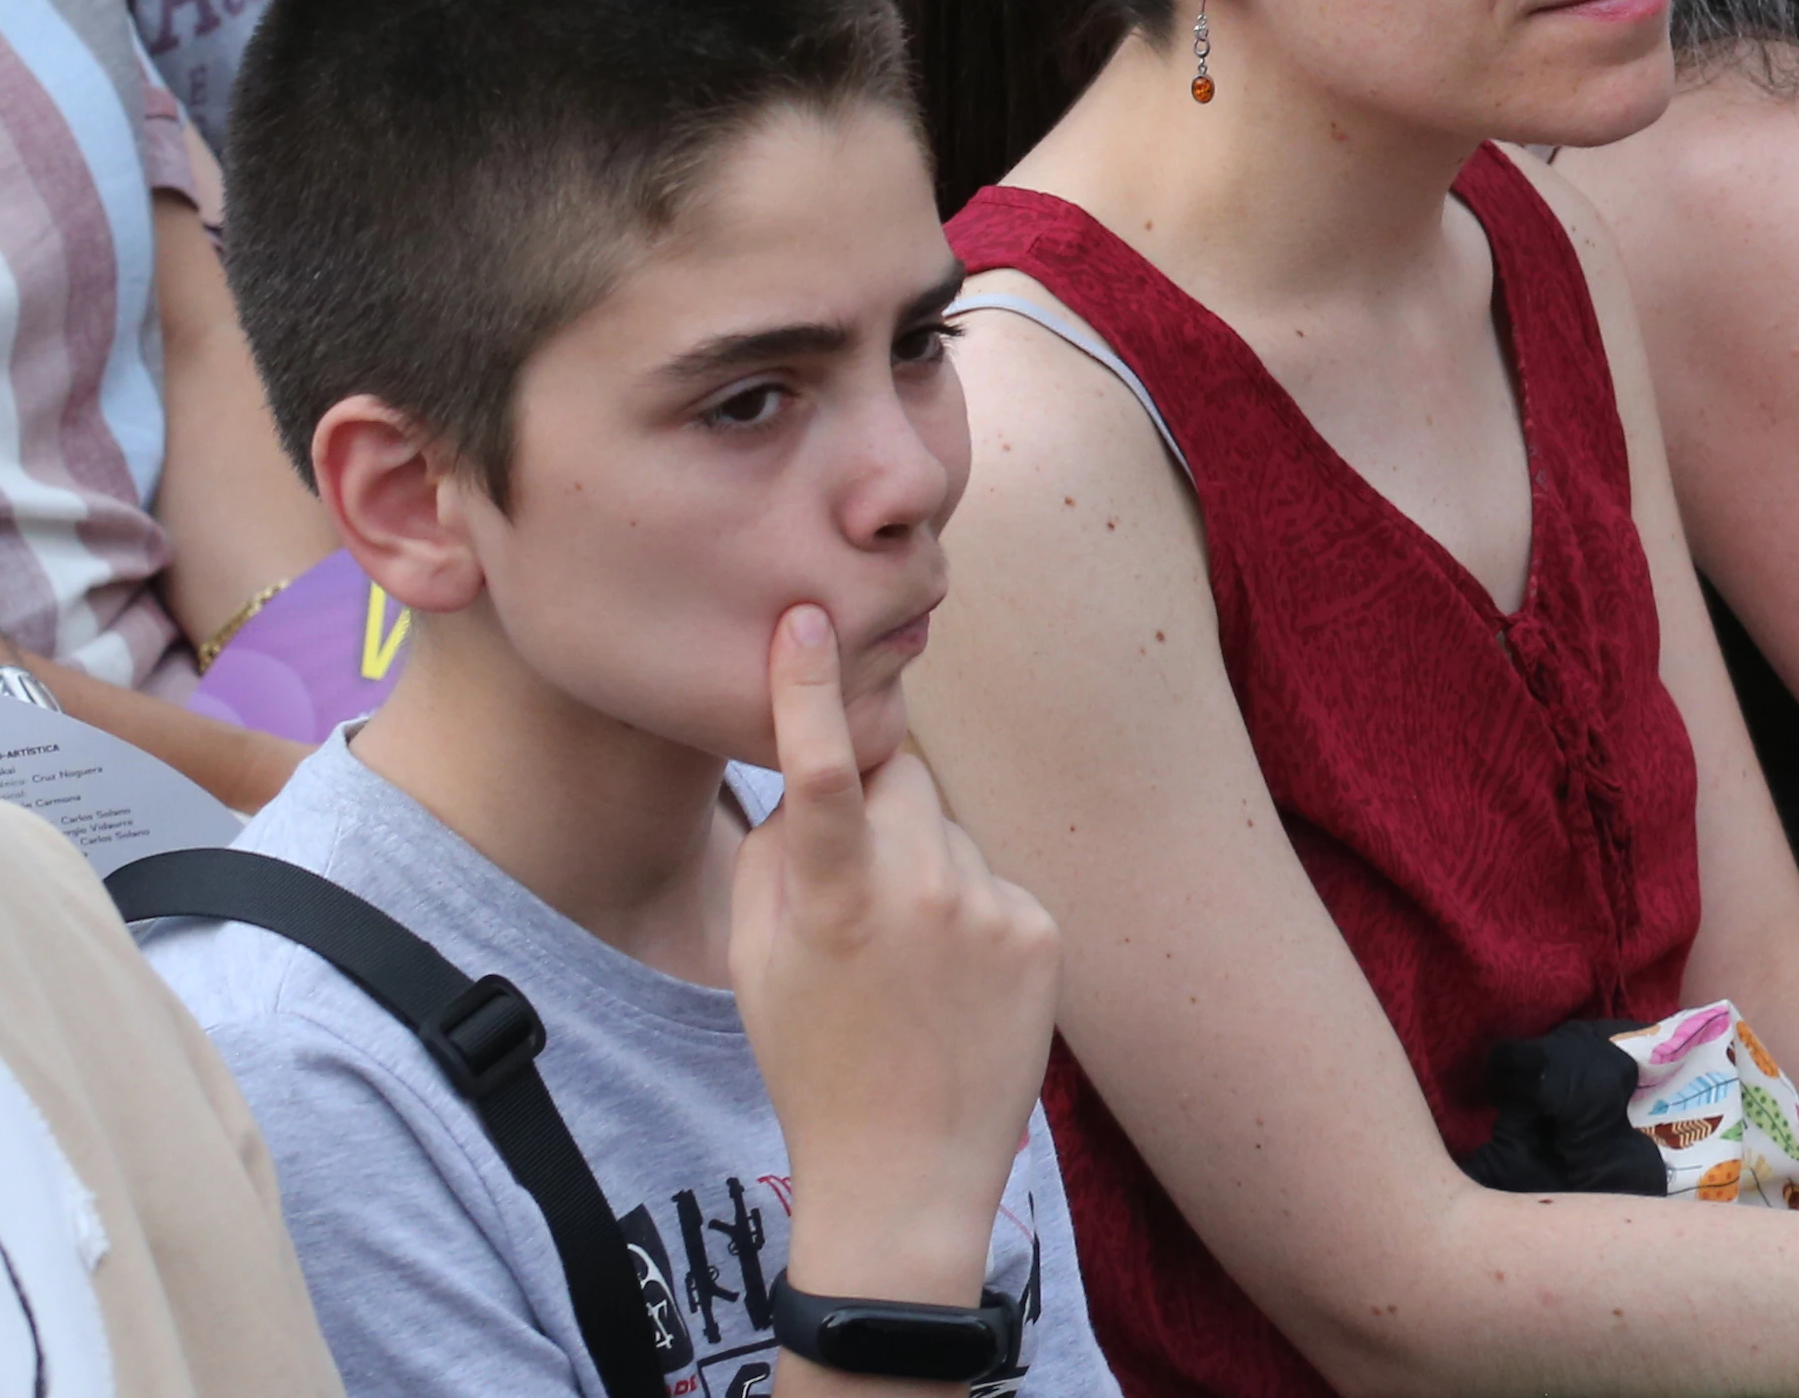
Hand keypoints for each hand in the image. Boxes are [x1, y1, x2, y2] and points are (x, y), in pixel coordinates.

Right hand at [731, 605, 1062, 1307]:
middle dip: (879, 802)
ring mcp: (992, 908)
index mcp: (834, 902)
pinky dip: (975, 913)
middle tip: (859, 882)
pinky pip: (996, 880)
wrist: (907, 1178)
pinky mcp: (1042, 930)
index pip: (819, 771)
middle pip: (903, 779)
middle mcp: (921, 892)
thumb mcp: (756, 965)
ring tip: (912, 965)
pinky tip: (957, 984)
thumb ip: (775, 857)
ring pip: (951, 834)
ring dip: (929, 867)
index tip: (807, 620)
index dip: (810, 691)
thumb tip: (809, 780)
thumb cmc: (815, 1066)